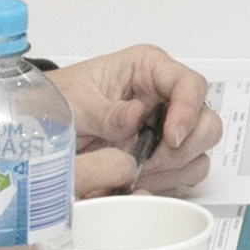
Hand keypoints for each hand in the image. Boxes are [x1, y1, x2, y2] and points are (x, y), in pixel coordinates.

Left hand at [47, 45, 217, 196]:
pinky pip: (186, 172)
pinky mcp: (164, 154)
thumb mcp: (75, 101)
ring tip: (139, 169)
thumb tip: (136, 116)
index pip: (190, 83)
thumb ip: (106, 111)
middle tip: (151, 160)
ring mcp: (167, 127)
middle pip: (206, 121)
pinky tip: (141, 177)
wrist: (43, 125)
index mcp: (148, 69)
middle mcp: (165, 96)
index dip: (188, 110)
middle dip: (184, 146)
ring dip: (174, 166)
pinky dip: (168, 180)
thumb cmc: (61, 100)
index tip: (171, 136)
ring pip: (201, 149)